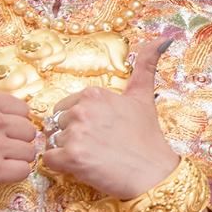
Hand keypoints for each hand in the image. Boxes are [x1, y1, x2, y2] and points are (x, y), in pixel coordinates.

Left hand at [40, 38, 181, 199]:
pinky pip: (48, 159)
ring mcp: (74, 134)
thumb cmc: (148, 137)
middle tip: (97, 147)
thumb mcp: (144, 96)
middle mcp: (81, 110)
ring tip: (93, 158)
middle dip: (71, 137)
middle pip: (57, 124)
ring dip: (67, 152)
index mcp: (93, 93)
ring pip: (53, 141)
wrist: (153, 173)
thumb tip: (163, 38)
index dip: (80, 123)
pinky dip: (61, 166)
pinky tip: (83, 167)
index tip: (100, 132)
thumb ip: (147, 64)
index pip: (66, 107)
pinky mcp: (70, 158)